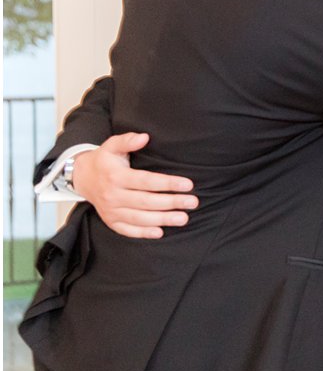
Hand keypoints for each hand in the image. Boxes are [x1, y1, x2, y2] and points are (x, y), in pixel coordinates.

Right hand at [72, 132, 197, 238]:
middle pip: (146, 201)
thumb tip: (145, 137)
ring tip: (183, 218)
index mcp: (116, 176)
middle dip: (171, 202)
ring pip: (139, 218)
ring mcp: (110, 211)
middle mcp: (113, 195)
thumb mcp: (112, 145)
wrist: (82, 178)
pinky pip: (127, 230)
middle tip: (192, 202)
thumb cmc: (104, 160)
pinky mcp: (110, 221)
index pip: (146, 181)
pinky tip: (160, 232)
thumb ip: (127, 140)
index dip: (168, 183)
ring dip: (162, 219)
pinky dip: (143, 233)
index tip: (188, 185)